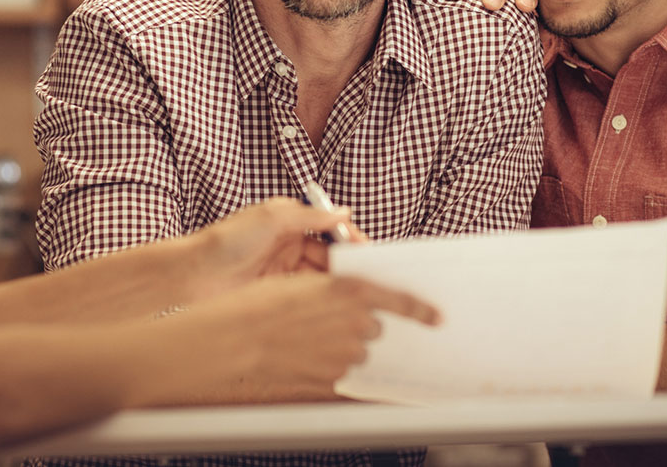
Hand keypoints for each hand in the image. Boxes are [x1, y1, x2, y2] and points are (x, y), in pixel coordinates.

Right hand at [158, 273, 440, 399]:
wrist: (230, 342)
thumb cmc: (256, 305)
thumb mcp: (299, 284)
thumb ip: (334, 293)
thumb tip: (353, 304)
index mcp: (349, 291)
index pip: (399, 300)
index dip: (420, 310)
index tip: (436, 318)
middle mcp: (354, 325)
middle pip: (371, 328)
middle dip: (354, 326)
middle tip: (320, 323)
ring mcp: (344, 357)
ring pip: (355, 352)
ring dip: (339, 348)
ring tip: (301, 341)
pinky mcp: (330, 382)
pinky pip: (340, 377)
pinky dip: (328, 369)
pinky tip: (303, 361)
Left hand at [187, 197, 364, 299]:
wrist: (192, 275)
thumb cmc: (225, 241)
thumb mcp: (270, 218)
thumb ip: (309, 215)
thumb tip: (342, 212)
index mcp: (287, 222)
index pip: (327, 228)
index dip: (348, 238)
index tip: (368, 250)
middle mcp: (287, 245)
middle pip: (328, 253)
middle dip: (348, 261)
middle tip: (369, 274)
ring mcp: (283, 270)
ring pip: (320, 275)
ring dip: (338, 280)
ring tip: (358, 290)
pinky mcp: (277, 293)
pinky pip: (307, 293)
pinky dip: (322, 296)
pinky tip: (336, 302)